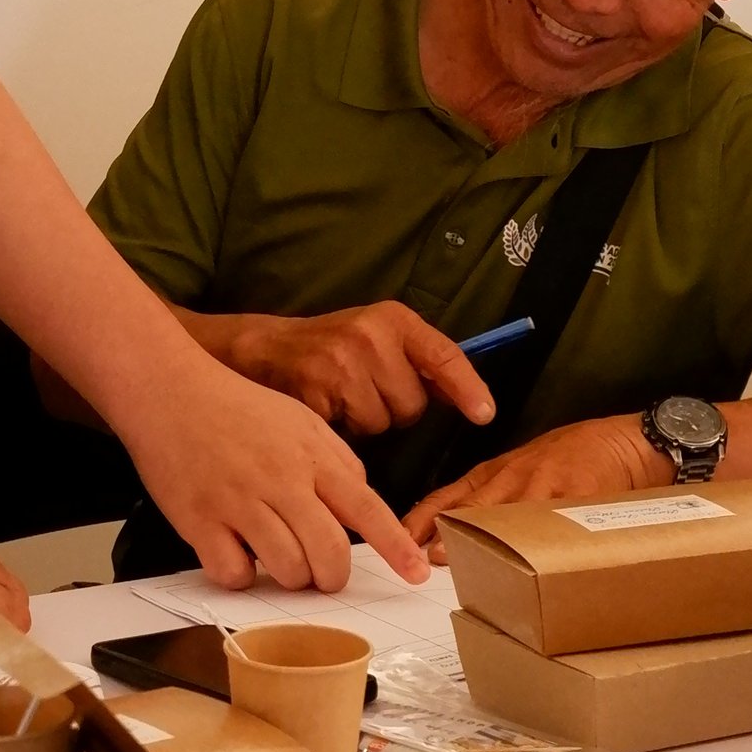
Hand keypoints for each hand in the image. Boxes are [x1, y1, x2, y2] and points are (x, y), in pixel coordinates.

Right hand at [130, 352, 429, 590]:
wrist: (169, 391)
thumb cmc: (235, 406)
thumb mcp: (300, 421)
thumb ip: (336, 461)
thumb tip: (361, 503)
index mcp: (311, 457)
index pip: (366, 508)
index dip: (396, 546)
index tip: (417, 574)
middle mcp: (280, 481)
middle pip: (328, 554)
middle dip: (331, 576)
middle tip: (320, 572)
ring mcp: (239, 502)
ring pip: (287, 570)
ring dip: (288, 576)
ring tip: (273, 554)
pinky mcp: (200, 521)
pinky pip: (234, 573)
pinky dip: (239, 574)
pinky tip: (235, 551)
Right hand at [232, 300, 497, 438]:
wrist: (267, 348)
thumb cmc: (333, 346)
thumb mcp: (379, 337)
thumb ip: (420, 362)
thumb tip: (469, 399)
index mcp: (393, 319)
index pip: (443, 355)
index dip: (467, 388)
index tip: (484, 414)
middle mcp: (370, 336)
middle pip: (412, 403)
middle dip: (396, 407)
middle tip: (367, 390)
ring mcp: (341, 364)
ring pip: (383, 422)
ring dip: (368, 421)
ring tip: (344, 398)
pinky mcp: (316, 392)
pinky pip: (352, 432)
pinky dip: (343, 429)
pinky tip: (327, 407)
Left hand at [407, 411, 655, 552]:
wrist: (627, 442)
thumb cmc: (575, 457)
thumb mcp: (527, 470)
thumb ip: (495, 496)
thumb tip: (457, 529)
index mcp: (498, 473)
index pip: (450, 496)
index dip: (424, 517)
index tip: (401, 538)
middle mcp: (515, 477)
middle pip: (473, 506)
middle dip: (449, 532)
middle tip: (429, 557)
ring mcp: (546, 485)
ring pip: (509, 514)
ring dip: (488, 540)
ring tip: (468, 563)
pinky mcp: (578, 494)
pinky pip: (555, 521)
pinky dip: (541, 542)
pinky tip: (531, 562)